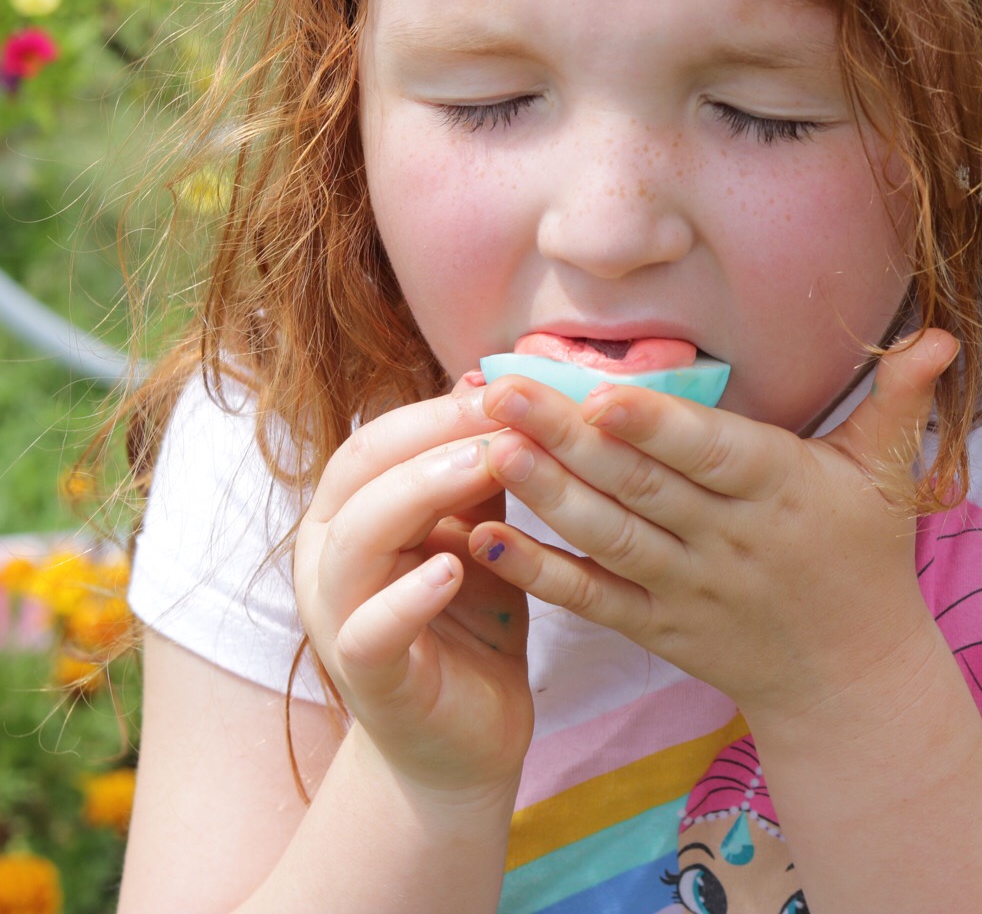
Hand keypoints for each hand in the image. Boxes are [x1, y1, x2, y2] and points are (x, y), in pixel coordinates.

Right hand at [292, 376, 533, 800]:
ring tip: (488, 465)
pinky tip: (451, 568)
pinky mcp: (365, 674)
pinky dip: (407, 596)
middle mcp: (327, 558)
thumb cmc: (469, 622)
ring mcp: (337, 616)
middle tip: (506, 412)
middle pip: (360, 472)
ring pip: (356, 538)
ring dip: (422, 492)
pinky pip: (370, 629)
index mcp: (351, 516)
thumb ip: (479, 471)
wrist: (461, 740)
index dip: (442, 407)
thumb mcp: (480, 532)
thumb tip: (497, 384)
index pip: (378, 439)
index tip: (511, 384)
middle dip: (434, 433)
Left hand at [467, 330, 958, 727]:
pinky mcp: (657, 629)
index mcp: (782, 491)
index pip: (714, 456)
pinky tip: (482, 540)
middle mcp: (730, 542)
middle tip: (500, 389)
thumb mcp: (886, 475)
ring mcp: (689, 590)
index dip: (659, 429)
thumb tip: (943, 335)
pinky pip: (591, 600)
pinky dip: (538, 574)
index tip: (602, 395)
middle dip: (565, 438)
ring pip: (608, 539)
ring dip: (543, 496)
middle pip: (641, 487)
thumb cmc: (866, 558)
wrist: (850, 677)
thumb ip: (900, 400)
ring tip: (485, 448)